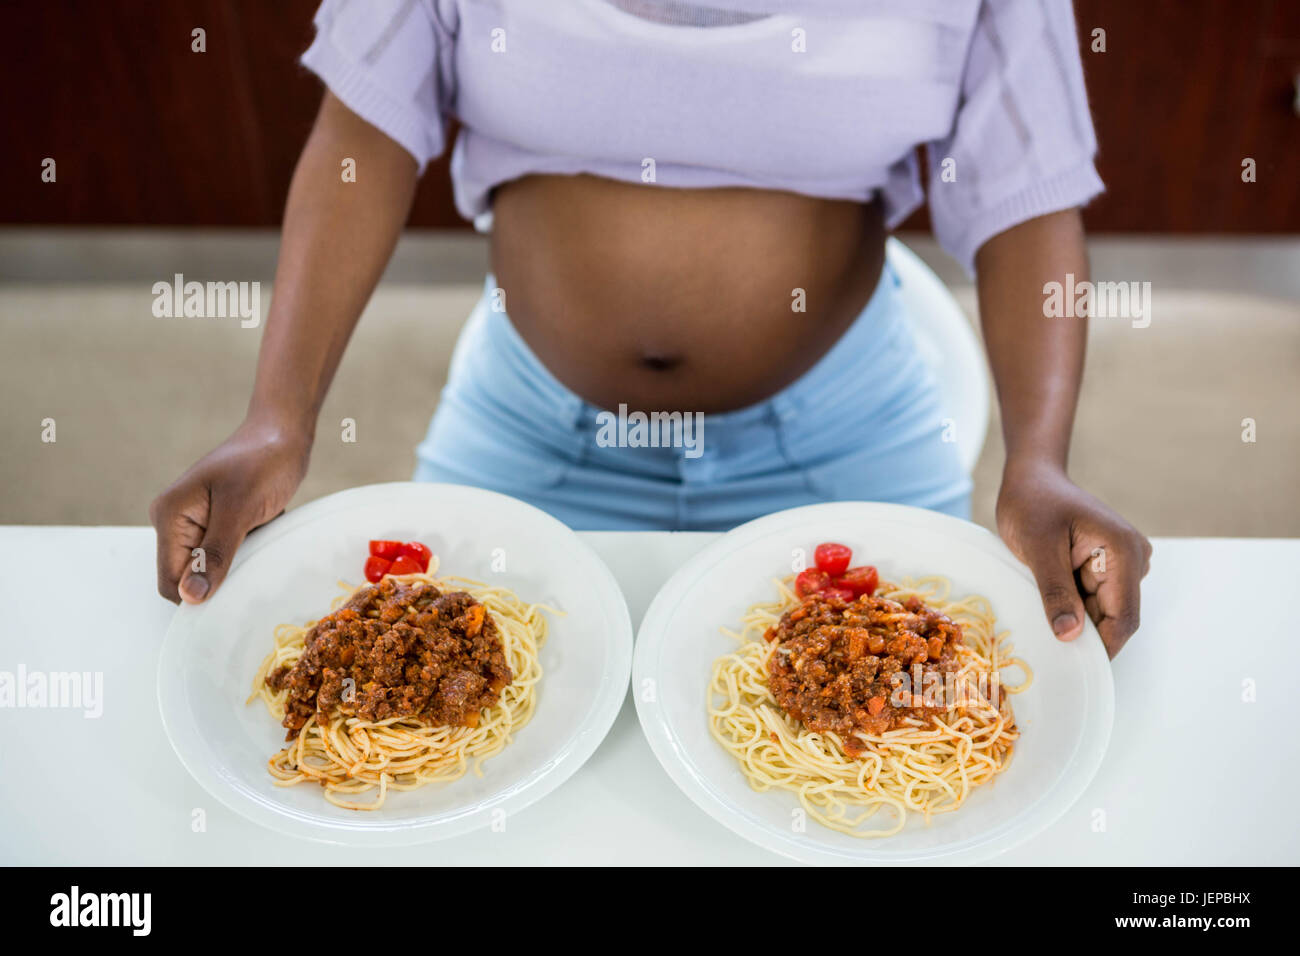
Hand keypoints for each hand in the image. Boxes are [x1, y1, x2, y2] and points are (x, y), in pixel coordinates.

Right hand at [149, 418, 311, 603]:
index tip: (235, 595)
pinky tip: (263, 532)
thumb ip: (214, 554)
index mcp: (169, 515)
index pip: (171, 581)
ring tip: (259, 540)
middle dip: (220, 579)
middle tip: (255, 560)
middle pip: (189, 578)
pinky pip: (227, 555)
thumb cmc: (263, 462)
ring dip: (236, 564)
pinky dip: (247, 552)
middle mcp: (176, 521)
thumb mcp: (241, 510)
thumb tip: (189, 597)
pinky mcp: (218, 524)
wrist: (284, 433)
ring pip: (210, 568)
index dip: (197, 596)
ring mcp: (197, 523)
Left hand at [995, 459, 1151, 657]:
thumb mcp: (1038, 547)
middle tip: (1047, 650)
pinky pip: (1091, 601)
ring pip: (1101, 613)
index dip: (1102, 647)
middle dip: (1084, 635)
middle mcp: (1132, 559)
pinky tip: (1046, 606)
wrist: (1031, 478)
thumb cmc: (1032, 504)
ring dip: (1075, 621)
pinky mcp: (1105, 568)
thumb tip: (1071, 636)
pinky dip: (1070, 608)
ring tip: (1040, 619)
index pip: (1123, 616)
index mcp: (1123, 551)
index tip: (1074, 668)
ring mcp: (1120, 565)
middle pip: (1114, 618)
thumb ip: (1056, 591)